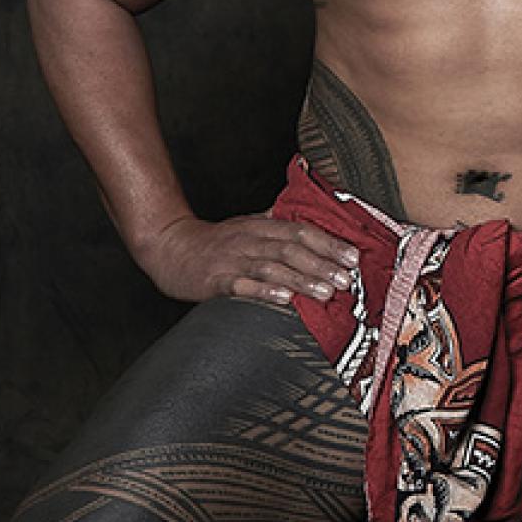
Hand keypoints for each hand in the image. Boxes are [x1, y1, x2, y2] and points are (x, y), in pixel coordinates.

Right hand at [135, 213, 358, 305]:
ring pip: (273, 267)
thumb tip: (312, 223)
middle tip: (347, 280)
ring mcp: (234, 260)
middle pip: (293, 249)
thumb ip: (278, 224)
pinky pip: (243, 285)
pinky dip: (265, 290)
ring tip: (326, 292)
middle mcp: (251, 240)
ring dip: (302, 279)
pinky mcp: (217, 280)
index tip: (354, 258)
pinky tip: (284, 298)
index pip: (303, 231)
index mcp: (262, 226)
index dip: (330, 244)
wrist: (168, 246)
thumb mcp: (248, 224)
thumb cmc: (214, 240)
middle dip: (323, 264)